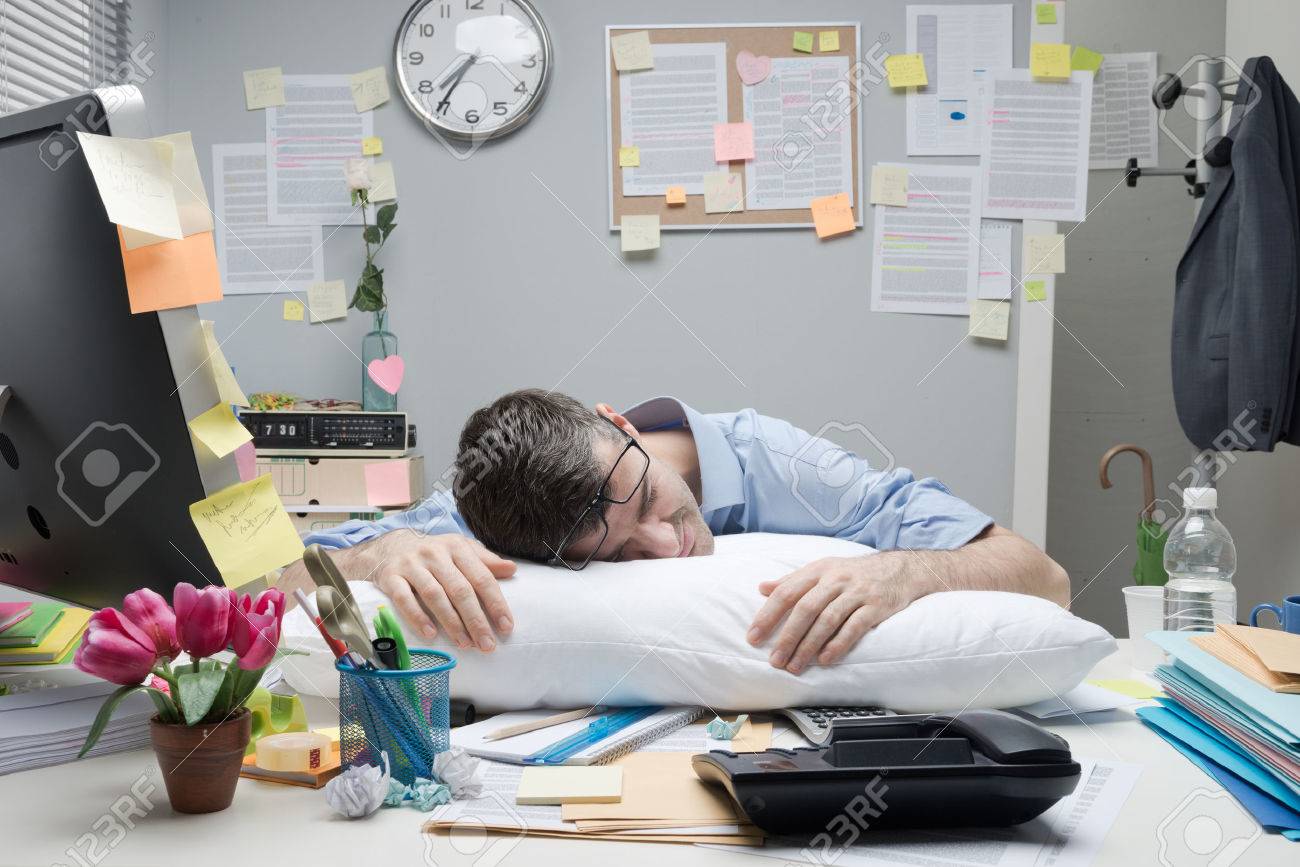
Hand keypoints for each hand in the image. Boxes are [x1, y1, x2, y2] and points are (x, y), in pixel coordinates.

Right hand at [370, 533, 515, 651]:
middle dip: (476, 620)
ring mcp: (412, 565)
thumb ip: (485, 560)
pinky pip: (404, 599)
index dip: (495, 603)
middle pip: (460, 589)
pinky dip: (417, 617)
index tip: (505, 627)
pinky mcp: (391, 577)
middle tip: (487, 644)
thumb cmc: (434, 553)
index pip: (481, 577)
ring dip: (451, 622)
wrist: (390, 545)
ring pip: (434, 595)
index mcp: (457, 547)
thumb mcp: (460, 549)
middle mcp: (435, 554)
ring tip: (464, 644)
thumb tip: (512, 569)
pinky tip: (430, 634)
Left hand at [746, 556, 909, 673]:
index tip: (753, 637)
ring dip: (809, 646)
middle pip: (805, 609)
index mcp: (818, 570)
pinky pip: (854, 627)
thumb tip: (762, 588)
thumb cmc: (853, 573)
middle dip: (787, 637)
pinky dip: (838, 644)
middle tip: (774, 660)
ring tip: (795, 666)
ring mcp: (857, 592)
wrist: (899, 569)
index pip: (787, 592)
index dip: (768, 615)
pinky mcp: (876, 606)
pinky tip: (825, 660)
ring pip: (827, 620)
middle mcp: (835, 579)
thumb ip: (793, 580)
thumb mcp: (822, 569)